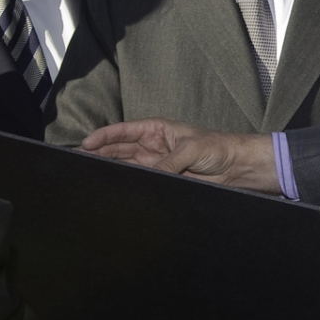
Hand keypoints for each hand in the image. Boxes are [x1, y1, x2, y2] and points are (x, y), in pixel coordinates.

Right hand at [81, 118, 279, 192]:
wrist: (236, 168)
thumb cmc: (217, 148)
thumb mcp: (191, 149)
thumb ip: (168, 164)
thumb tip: (151, 177)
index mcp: (158, 130)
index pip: (125, 131)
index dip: (104, 137)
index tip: (86, 144)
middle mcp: (154, 147)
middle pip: (120, 150)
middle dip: (101, 154)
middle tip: (82, 162)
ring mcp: (157, 166)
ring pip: (127, 168)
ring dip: (112, 171)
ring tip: (92, 176)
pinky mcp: (164, 182)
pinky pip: (142, 183)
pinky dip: (129, 185)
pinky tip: (116, 189)